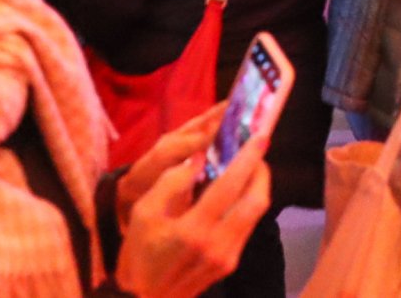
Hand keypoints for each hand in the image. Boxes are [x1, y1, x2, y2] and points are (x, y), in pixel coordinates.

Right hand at [114, 124, 271, 297]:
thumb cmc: (139, 255)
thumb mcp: (142, 214)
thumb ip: (171, 183)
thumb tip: (198, 160)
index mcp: (193, 230)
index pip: (230, 186)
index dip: (247, 158)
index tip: (260, 136)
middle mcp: (217, 245)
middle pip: (257, 201)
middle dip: (261, 172)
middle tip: (255, 151)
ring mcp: (227, 257)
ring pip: (256, 214)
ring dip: (257, 187)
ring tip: (247, 167)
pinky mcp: (230, 264)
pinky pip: (246, 226)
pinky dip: (246, 204)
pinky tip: (235, 193)